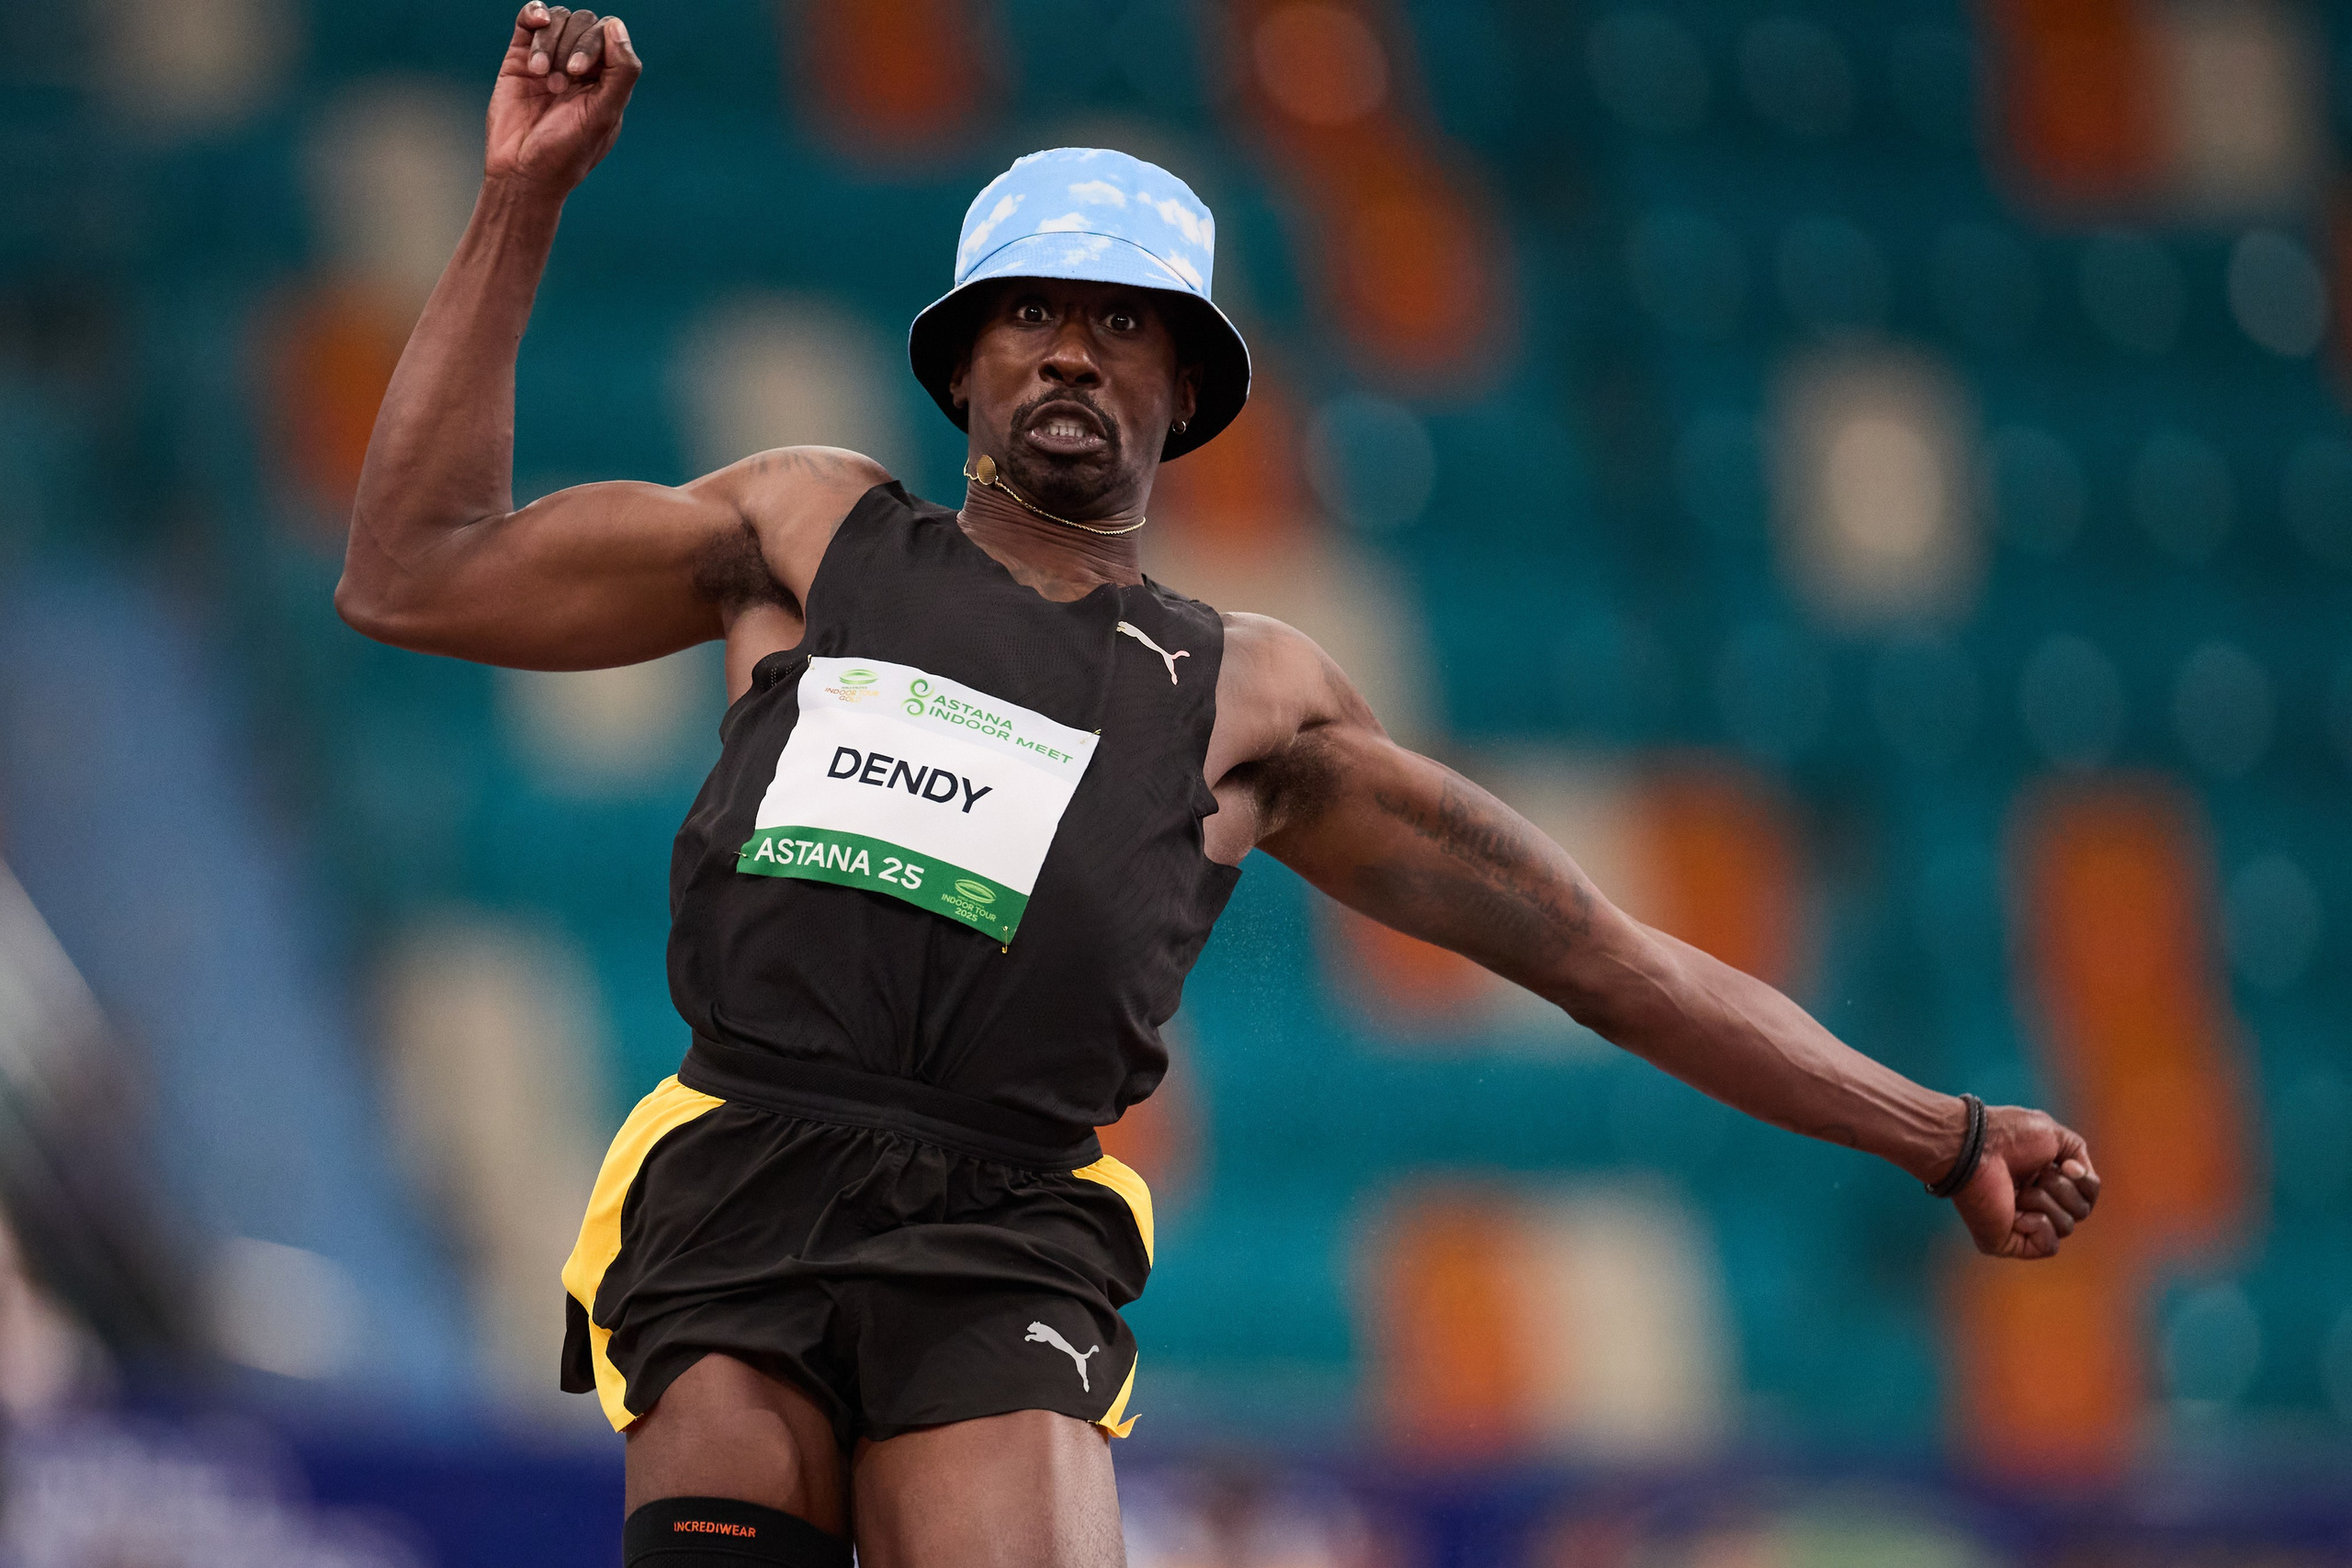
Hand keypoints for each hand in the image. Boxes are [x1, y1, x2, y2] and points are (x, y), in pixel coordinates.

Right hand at [485, 4, 641, 195]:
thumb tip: (617, 27)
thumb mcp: (604, 115)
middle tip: (559, 84)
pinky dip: (534, 14)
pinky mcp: (520, 59)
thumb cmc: (566, 153)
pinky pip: (529, 20)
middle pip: (584, 24)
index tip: (580, 73)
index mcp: (607, 81)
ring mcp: (550, 60)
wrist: (522, 171)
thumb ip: (621, 72)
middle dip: (572, 46)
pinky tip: (536, 23)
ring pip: (557, 20)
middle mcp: (581, 68)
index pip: (610, 37)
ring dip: (549, 43)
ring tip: (542, 76)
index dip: (595, 43)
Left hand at [1948, 1104, 2100, 1259]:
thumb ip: (2079, 1155)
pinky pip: (2049, 1247)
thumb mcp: (2056, 1136)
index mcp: (2044, 1180)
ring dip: (2045, 1202)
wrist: (1976, 1147)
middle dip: (2063, 1190)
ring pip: (2066, 1227)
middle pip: (2081, 1211)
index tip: (2066, 1165)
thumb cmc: (2008, 1136)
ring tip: (2018, 1190)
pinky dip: (2040, 1227)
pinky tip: (2018, 1213)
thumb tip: (2081, 1177)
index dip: (2084, 1182)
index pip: (2087, 1195)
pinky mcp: (2008, 1242)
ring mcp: (2021, 1224)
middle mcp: (2034, 1203)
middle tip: (2035, 1175)